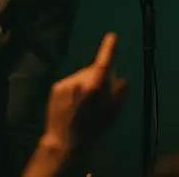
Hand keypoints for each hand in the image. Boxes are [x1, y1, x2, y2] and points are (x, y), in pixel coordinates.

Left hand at [41, 32, 126, 152]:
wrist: (64, 142)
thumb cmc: (92, 129)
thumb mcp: (112, 113)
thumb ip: (118, 93)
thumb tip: (121, 80)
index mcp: (95, 86)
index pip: (104, 62)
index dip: (109, 48)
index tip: (112, 36)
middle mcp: (79, 80)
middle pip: (93, 70)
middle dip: (98, 77)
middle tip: (101, 96)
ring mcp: (65, 83)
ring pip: (82, 76)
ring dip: (86, 83)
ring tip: (86, 103)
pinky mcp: (56, 88)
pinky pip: (72, 82)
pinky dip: (76, 88)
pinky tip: (75, 103)